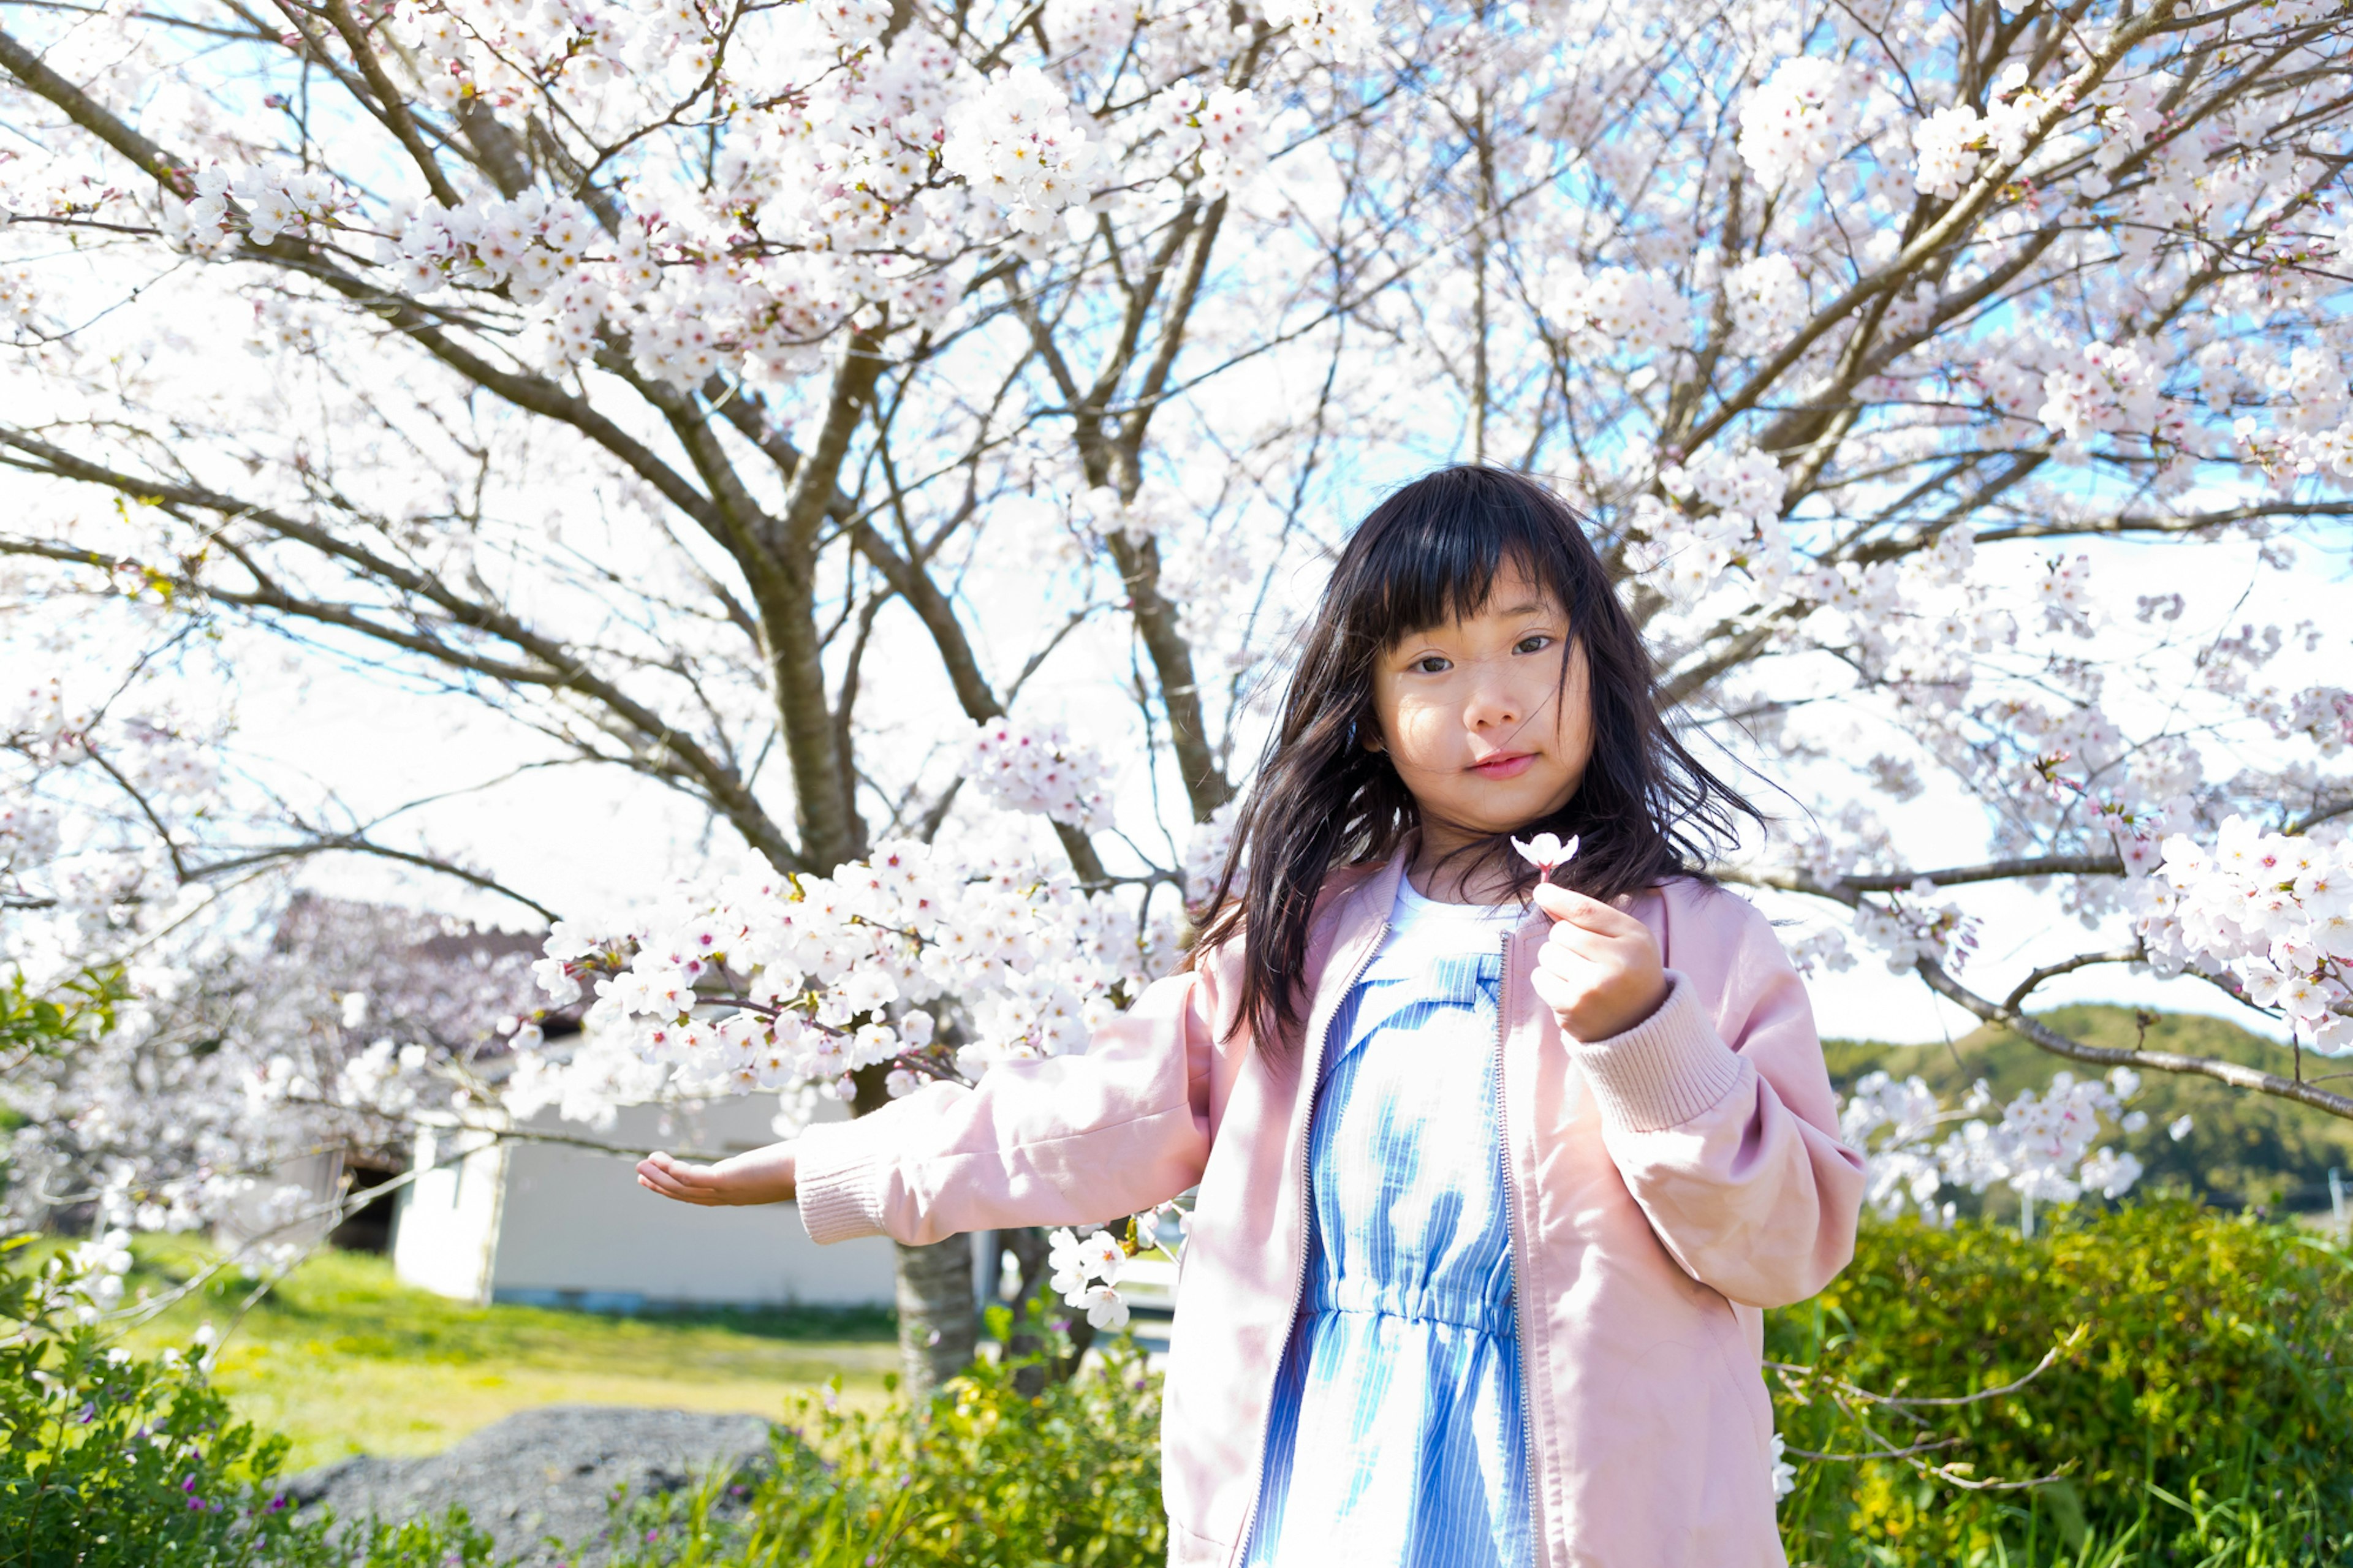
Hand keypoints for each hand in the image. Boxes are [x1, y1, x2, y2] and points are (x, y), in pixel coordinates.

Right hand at [635, 1142, 797, 1205]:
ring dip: (659, 1178)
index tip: (662, 1178)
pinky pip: (691, 1178)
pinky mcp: (727, 1181)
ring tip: (640, 1166)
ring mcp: (727, 1191)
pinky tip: (658, 1159)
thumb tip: (786, 1153)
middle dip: (662, 1186)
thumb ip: (775, 1163)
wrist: (815, 1171)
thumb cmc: (804, 1165)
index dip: (678, 1189)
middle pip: (687, 1195)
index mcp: (739, 1194)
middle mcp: (730, 1197)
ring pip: (683, 1188)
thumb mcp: (781, 1165)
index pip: (702, 1195)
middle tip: (640, 1175)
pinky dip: (673, 1170)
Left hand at [1528, 882, 1667, 1041]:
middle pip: (1560, 932)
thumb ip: (1590, 916)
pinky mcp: (1572, 1009)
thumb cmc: (1629, 972)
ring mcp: (1592, 989)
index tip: (1541, 891)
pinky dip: (1547, 980)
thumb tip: (1545, 894)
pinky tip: (1570, 990)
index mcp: (1635, 941)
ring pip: (1546, 953)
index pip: (1586, 912)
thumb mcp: (1626, 938)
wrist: (1641, 1025)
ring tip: (1579, 975)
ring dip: (1555, 961)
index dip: (1559, 898)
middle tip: (1584, 957)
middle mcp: (1617, 964)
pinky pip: (1539, 977)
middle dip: (1564, 940)